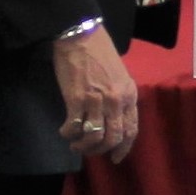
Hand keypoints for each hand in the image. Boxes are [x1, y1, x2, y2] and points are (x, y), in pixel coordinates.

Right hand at [54, 27, 141, 162]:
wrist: (80, 36)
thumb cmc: (99, 54)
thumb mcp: (119, 76)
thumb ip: (120, 98)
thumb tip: (113, 121)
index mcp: (129, 95)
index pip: (131, 129)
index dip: (123, 148)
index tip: (114, 158)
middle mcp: (116, 101)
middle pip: (113, 138)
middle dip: (100, 150)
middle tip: (89, 150)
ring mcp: (97, 101)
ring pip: (94, 137)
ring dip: (83, 145)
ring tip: (75, 143)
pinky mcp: (77, 99)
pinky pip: (74, 127)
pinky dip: (68, 133)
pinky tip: (64, 131)